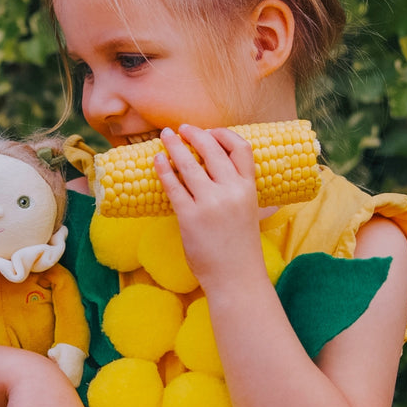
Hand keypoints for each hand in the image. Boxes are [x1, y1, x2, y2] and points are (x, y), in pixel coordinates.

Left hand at [154, 125, 264, 288]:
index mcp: (249, 189)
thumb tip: (220, 174)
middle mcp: (231, 191)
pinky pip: (173, 186)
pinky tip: (157, 160)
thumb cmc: (239, 248)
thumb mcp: (248, 213)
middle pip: (212, 150)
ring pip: (189, 164)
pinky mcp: (190, 217)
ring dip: (174, 146)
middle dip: (194, 134)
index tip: (211, 131)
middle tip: (180, 129)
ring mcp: (210, 203)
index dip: (224, 135)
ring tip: (165, 137)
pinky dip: (164, 169)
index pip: (241, 149)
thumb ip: (238, 192)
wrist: (235, 277)